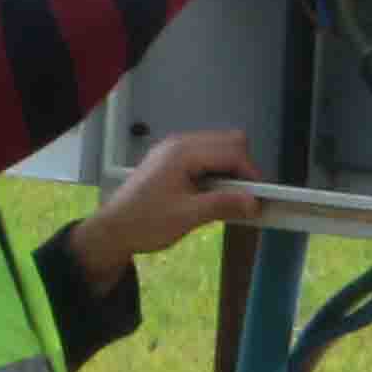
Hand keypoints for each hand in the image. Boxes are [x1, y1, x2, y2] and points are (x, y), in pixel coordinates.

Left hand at [75, 128, 261, 270]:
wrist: (113, 230)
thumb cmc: (146, 223)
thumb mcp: (187, 216)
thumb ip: (223, 205)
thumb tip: (255, 203)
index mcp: (183, 152)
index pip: (232, 151)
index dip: (250, 174)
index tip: (258, 199)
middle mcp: (180, 143)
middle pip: (229, 141)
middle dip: (243, 168)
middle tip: (243, 198)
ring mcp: (175, 149)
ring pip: (219, 147)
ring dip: (230, 170)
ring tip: (228, 199)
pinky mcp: (172, 159)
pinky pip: (205, 156)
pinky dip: (216, 171)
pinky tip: (213, 194)